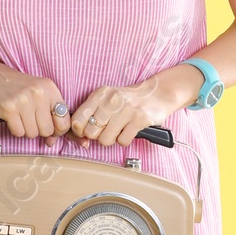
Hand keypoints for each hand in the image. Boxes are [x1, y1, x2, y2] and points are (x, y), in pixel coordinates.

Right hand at [0, 59, 71, 140]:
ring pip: (32, 133)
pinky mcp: (9, 108)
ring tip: (18, 116)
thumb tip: (53, 141)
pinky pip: (18, 132)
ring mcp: (24, 100)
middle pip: (47, 130)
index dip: (57, 130)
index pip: (64, 120)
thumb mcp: (36, 92)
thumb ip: (48, 115)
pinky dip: (13, 128)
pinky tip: (10, 117)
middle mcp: (39, 93)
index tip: (50, 130)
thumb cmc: (12, 85)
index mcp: (50, 88)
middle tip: (28, 119)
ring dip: (24, 129)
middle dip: (37, 130)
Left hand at [70, 65, 201, 145]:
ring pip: (105, 139)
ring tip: (119, 130)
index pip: (78, 118)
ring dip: (112, 139)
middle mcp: (111, 100)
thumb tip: (80, 134)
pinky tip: (129, 130)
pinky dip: (125, 139)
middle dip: (98, 136)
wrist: (157, 93)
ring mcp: (126, 109)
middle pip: (91, 132)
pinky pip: (122, 141)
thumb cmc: (128, 100)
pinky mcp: (140, 119)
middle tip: (107, 130)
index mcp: (100, 94)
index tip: (87, 131)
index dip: (80, 130)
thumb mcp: (107, 99)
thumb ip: (92, 112)